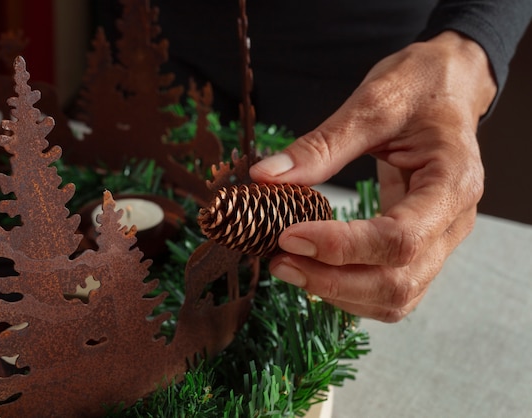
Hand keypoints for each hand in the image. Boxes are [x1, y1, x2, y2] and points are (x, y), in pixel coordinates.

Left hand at [249, 31, 496, 321]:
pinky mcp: (421, 245)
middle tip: (280, 261)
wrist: (449, 88)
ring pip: (397, 296)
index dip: (341, 247)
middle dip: (333, 281)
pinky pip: (392, 288)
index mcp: (452, 182)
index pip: (400, 239)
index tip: (288, 236)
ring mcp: (440, 238)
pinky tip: (315, 272)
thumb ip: (322, 144)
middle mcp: (453, 221)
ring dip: (339, 293)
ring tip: (290, 268)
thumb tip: (266, 176)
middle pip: (399, 282)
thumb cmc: (420, 88)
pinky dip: (351, 290)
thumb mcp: (373, 103)